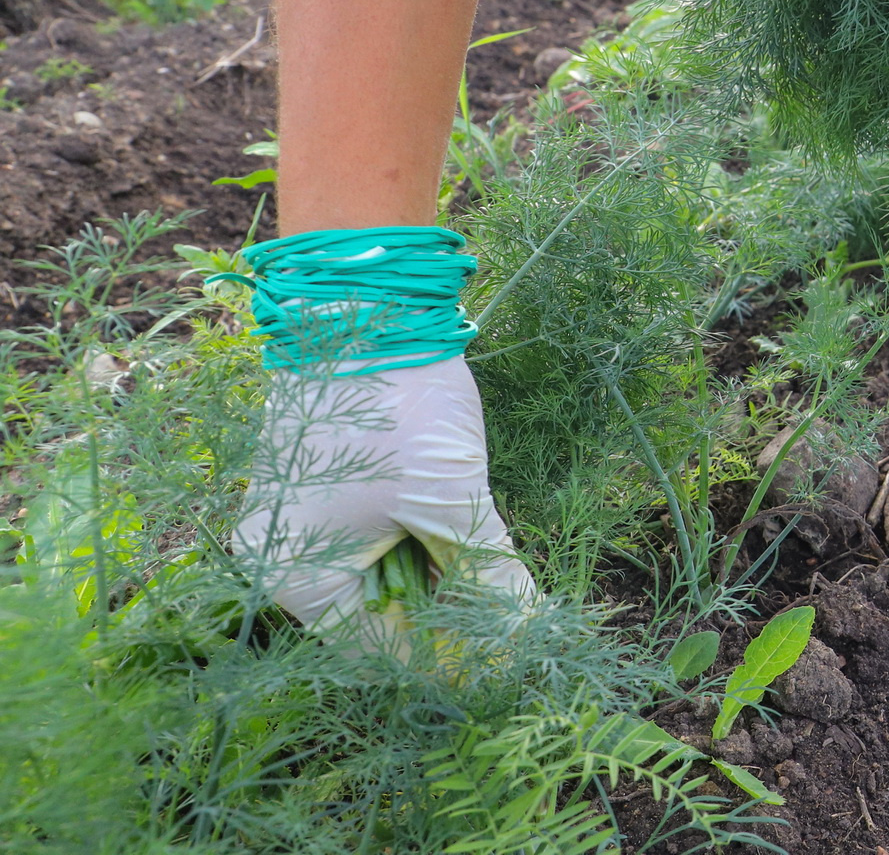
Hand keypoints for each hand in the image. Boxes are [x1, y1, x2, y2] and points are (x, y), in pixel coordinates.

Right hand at [234, 355, 535, 633]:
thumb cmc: (397, 406)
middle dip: (449, 616)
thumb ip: (486, 575)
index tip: (511, 659)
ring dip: (440, 576)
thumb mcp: (451, 498)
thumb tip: (526, 636)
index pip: (384, 654)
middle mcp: (282, 563)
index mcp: (297, 583)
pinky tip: (462, 531)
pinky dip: (420, 542)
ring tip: (494, 570)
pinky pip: (374, 540)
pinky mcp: (320, 491)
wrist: (362, 309)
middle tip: (515, 615)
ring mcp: (299, 524)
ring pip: (384, 577)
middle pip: (382, 619)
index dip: (451, 660)